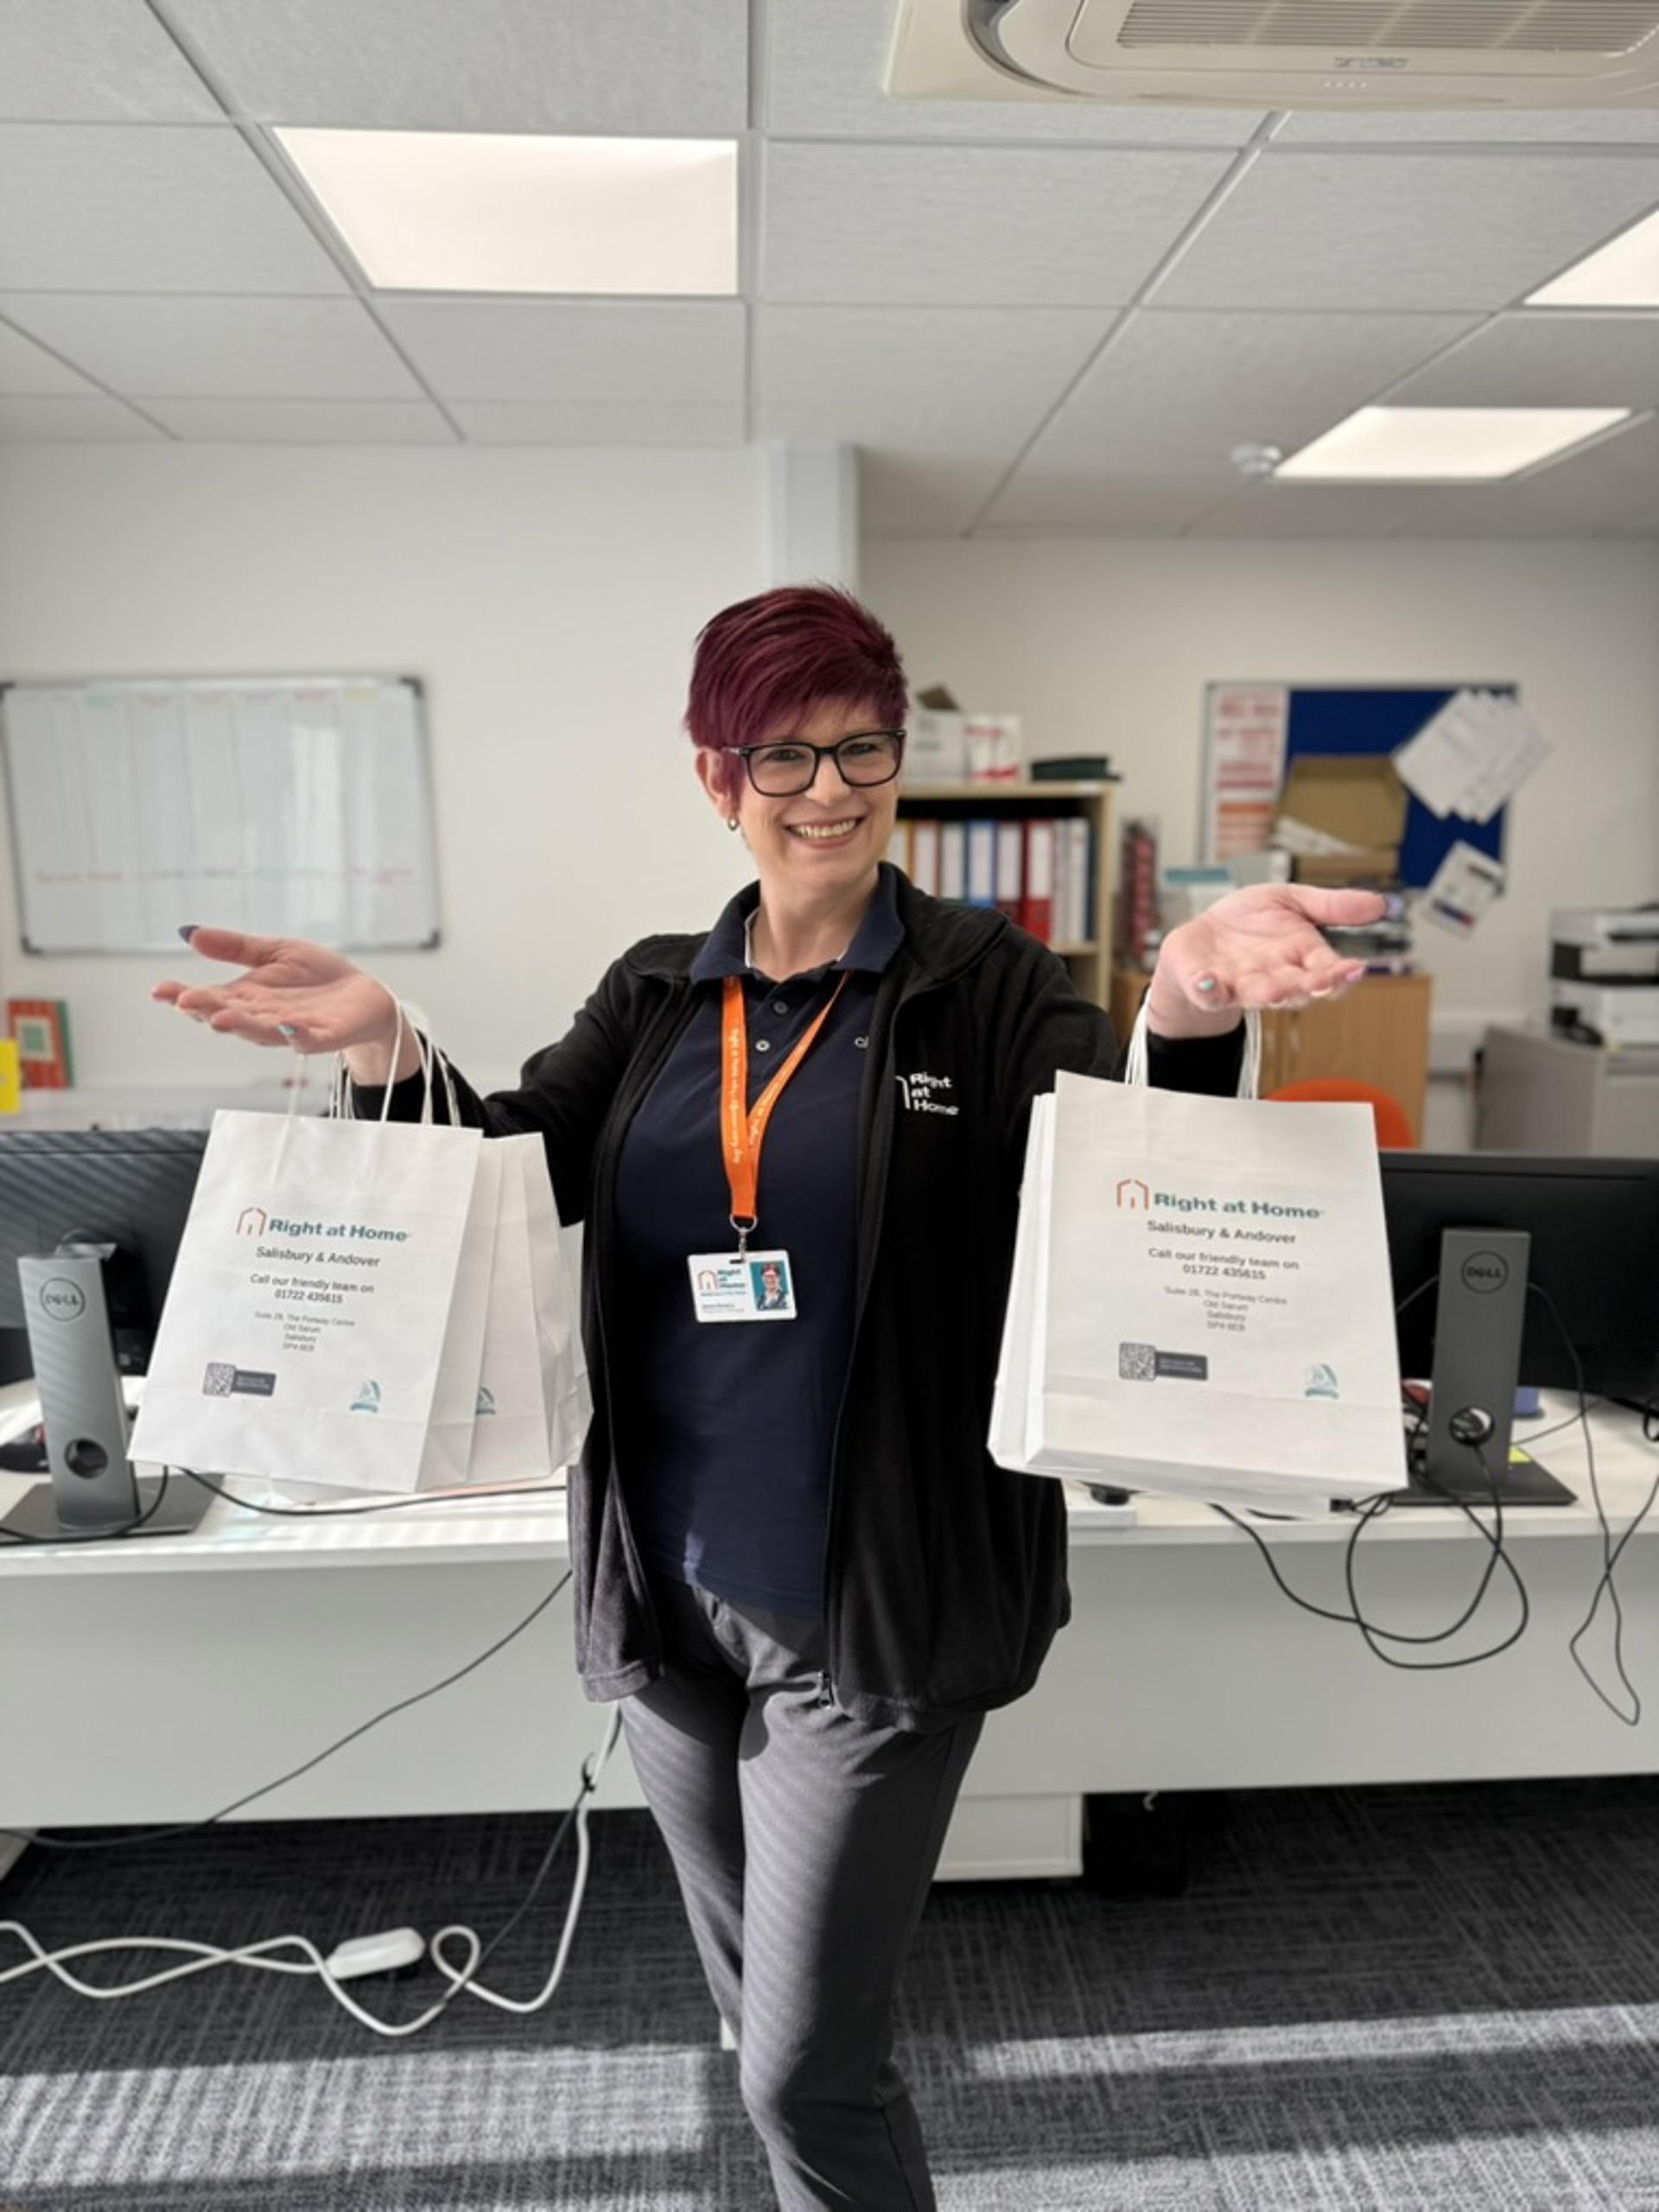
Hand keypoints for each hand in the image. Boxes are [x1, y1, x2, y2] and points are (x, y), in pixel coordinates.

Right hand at [151, 926, 416, 1083]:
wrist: (364, 996)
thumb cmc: (316, 977)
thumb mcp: (273, 952)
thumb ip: (235, 947)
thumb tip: (188, 931)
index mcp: (247, 998)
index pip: (209, 998)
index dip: (182, 996)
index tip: (159, 989)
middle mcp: (263, 1018)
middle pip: (229, 1016)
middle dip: (207, 1010)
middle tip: (185, 1001)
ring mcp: (292, 1031)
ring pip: (262, 1032)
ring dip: (242, 1026)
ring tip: (220, 1017)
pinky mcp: (324, 1036)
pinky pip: (308, 1039)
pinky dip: (297, 1035)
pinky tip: (287, 1026)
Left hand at [1147, 884, 1389, 1037]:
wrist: (1203, 934)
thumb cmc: (1251, 920)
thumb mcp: (1292, 901)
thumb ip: (1331, 906)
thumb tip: (1382, 904)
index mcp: (1300, 958)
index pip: (1328, 970)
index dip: (1342, 973)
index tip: (1355, 968)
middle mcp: (1274, 978)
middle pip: (1297, 989)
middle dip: (1307, 987)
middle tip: (1319, 983)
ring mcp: (1240, 985)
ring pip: (1256, 996)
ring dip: (1265, 994)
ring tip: (1271, 990)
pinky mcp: (1205, 986)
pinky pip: (1207, 994)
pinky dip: (1207, 991)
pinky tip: (1207, 982)